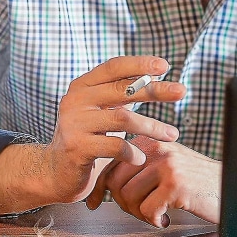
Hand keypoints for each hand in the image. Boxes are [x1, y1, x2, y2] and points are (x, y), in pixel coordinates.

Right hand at [0, 56, 184, 212]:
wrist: (55, 172)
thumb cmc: (86, 140)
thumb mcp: (101, 113)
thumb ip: (119, 96)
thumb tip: (154, 77)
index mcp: (81, 87)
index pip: (113, 67)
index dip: (139, 64)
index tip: (165, 65)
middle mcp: (75, 100)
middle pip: (122, 90)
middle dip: (154, 90)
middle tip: (181, 91)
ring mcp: (74, 124)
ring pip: (122, 119)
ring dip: (152, 126)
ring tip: (172, 135)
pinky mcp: (77, 148)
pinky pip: (115, 146)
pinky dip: (133, 152)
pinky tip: (141, 158)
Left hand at [86, 136, 221, 226]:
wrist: (230, 189)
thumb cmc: (195, 183)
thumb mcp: (164, 166)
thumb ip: (137, 168)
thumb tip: (103, 185)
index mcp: (149, 141)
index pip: (111, 164)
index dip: (100, 188)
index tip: (95, 203)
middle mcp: (157, 148)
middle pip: (115, 182)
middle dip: (122, 204)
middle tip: (141, 212)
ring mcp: (167, 165)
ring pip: (128, 197)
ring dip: (139, 214)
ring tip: (156, 214)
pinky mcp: (176, 184)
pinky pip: (147, 209)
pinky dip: (155, 220)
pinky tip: (167, 218)